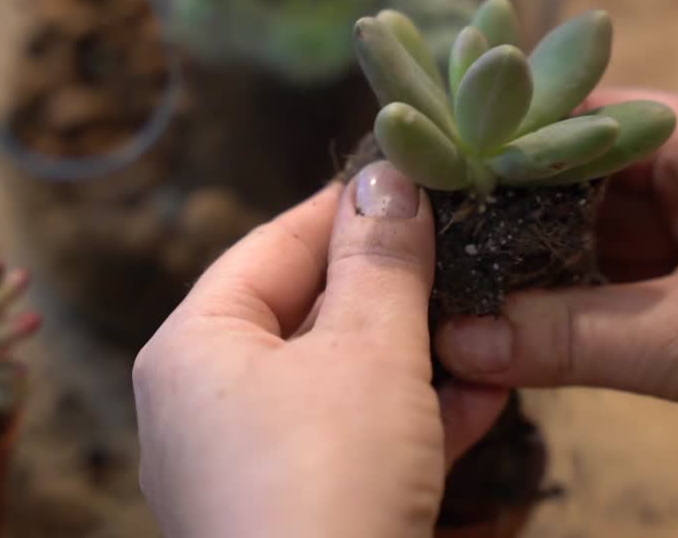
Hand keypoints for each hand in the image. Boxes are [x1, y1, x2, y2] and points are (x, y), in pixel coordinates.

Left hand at [133, 163, 508, 537]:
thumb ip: (381, 262)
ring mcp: (246, 468)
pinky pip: (351, 445)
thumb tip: (387, 174)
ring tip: (484, 319)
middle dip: (392, 288)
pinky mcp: (293, 517)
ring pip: (338, 385)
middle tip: (462, 248)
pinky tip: (483, 396)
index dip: (345, 209)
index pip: (270, 247)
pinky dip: (409, 418)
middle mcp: (203, 405)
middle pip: (305, 315)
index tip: (413, 180)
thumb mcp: (366, 353)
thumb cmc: (328, 480)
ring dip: (414, 354)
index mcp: (193, 349)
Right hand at [434, 89, 677, 530]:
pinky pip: (629, 295)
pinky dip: (578, 311)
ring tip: (459, 281)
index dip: (512, 136)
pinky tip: (520, 328)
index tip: (434, 165)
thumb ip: (568, 337)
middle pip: (590, 180)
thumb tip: (454, 338)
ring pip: (606, 243)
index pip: (592, 114)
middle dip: (516, 211)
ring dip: (544, 268)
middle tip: (432, 233)